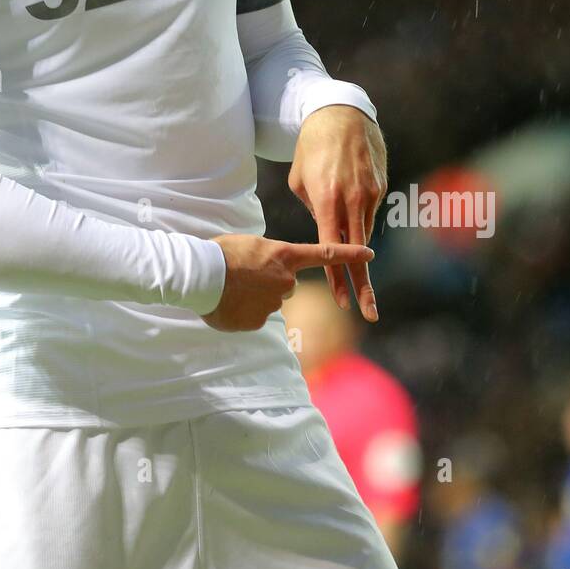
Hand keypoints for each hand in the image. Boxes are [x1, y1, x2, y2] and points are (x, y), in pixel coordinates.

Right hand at [200, 234, 374, 332]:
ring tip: (230, 288)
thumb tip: (266, 273)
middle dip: (269, 282)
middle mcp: (285, 281)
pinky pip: (254, 317)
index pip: (325, 254)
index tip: (370, 253)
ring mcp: (274, 304)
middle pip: (286, 284)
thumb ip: (266, 260)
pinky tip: (228, 303)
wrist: (199, 275)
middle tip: (243, 275)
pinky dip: (243, 313)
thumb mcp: (250, 246)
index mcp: (284, 256)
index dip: (349, 254)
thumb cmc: (220, 253)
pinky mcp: (259, 322)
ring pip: (268, 301)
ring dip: (254, 297)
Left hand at [287, 105, 386, 321]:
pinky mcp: (380, 186)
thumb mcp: (300, 180)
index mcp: (327, 200)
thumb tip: (326, 230)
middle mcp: (352, 200)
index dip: (338, 278)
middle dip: (363, 285)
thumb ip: (313, 209)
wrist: (340, 115)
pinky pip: (368, 212)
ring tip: (350, 247)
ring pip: (364, 231)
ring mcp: (370, 193)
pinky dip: (359, 216)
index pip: (332, 249)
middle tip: (369, 313)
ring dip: (357, 246)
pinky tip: (349, 203)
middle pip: (357, 252)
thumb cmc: (311, 149)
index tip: (344, 303)